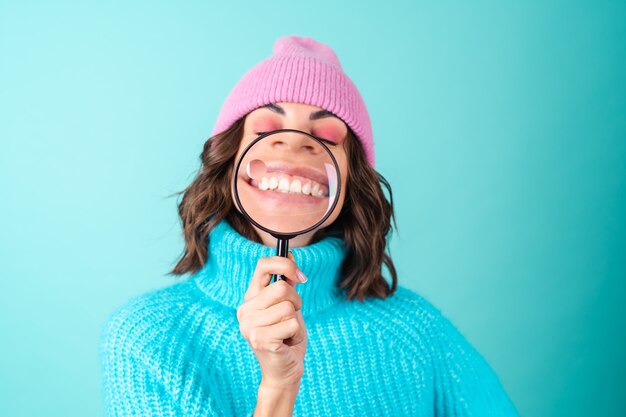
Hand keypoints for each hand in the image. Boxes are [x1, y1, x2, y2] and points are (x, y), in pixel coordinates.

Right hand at [237, 252, 307, 390]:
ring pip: (289, 307)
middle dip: (296, 301)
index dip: (285, 265)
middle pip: (282, 288)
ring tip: (288, 332)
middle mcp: (245, 310)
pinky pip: (292, 324)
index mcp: (250, 298)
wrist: (284, 371)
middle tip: (292, 317)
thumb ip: (287, 282)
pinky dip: (296, 333)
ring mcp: (250, 325)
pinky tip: (287, 342)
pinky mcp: (260, 340)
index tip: (300, 277)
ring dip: (296, 320)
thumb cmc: (287, 337)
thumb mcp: (289, 305)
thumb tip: (291, 253)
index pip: (263, 265)